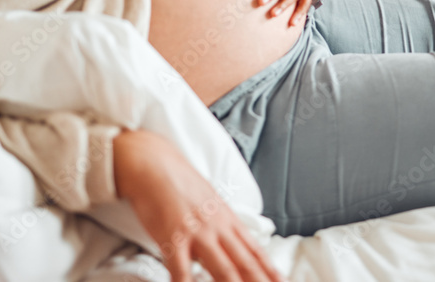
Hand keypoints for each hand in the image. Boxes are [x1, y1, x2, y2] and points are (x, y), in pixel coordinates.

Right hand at [114, 129, 284, 281]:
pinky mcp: (173, 238)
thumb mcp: (209, 199)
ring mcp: (197, 233)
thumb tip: (228, 241)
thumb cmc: (178, 181)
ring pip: (223, 270)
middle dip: (258, 281)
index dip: (269, 268)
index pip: (253, 248)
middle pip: (244, 263)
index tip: (281, 281)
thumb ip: (220, 222)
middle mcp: (217, 227)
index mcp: (226, 218)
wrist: (154, 165)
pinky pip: (182, 271)